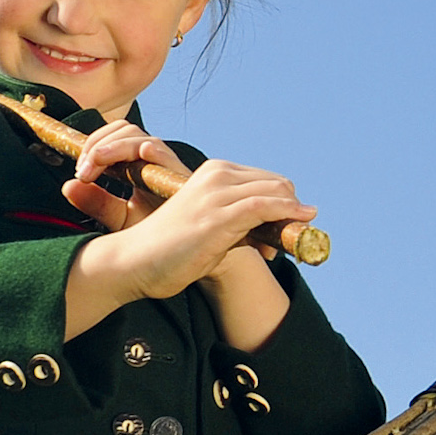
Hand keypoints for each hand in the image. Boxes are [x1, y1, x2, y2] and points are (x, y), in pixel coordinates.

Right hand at [70, 129, 316, 297]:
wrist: (134, 261)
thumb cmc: (170, 250)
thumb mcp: (210, 227)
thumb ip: (239, 224)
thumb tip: (273, 236)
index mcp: (214, 172)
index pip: (267, 180)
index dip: (283, 205)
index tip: (282, 233)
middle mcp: (217, 176)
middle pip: (277, 184)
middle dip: (291, 211)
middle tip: (286, 243)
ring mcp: (216, 194)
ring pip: (275, 193)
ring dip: (293, 218)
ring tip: (287, 246)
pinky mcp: (217, 217)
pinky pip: (264, 207)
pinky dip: (288, 214)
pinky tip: (301, 222)